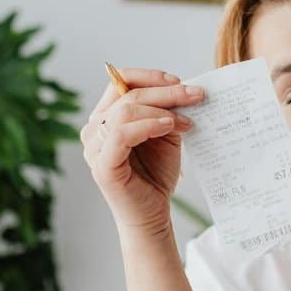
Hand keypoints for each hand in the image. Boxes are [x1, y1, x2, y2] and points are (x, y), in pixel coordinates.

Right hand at [80, 68, 205, 234]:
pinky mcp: (102, 165)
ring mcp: (94, 148)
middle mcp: (94, 129)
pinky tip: (169, 126)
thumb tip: (184, 89)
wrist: (153, 214)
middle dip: (165, 92)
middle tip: (195, 95)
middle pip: (126, 94)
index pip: (119, 82)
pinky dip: (148, 125)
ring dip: (160, 109)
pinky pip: (121, 134)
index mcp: (105, 117)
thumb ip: (166, 111)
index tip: (179, 81)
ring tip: (185, 120)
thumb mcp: (165, 134)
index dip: (149, 76)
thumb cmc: (156, 174)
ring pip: (124, 111)